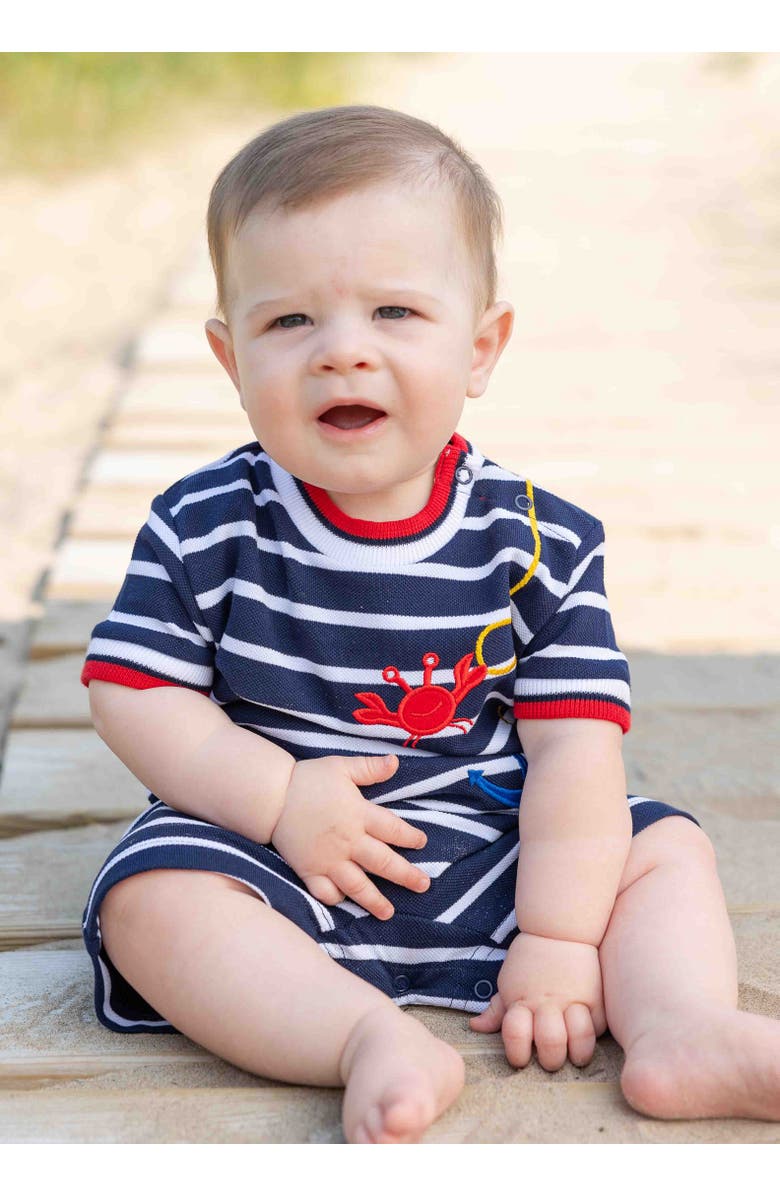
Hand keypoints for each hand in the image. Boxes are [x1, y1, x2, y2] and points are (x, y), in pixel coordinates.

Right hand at [270, 753, 429, 918]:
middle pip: (383, 862)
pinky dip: (337, 899)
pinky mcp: (309, 871)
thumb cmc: (308, 779)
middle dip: (406, 875)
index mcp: (359, 814)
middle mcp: (348, 841)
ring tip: (389, 913)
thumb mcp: (341, 767)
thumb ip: (370, 768)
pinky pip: (326, 892)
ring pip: (357, 885)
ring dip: (375, 900)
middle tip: (423, 885)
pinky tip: (347, 904)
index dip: (411, 837)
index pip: (393, 829)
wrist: (272, 797)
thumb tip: (395, 762)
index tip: (421, 843)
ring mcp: (328, 859)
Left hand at [469, 932, 606, 1069]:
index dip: (517, 1054)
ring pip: (580, 1039)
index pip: (515, 1036)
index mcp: (521, 1001)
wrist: (559, 929)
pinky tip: (586, 1037)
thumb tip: (475, 1027)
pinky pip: (598, 1028)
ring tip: (574, 1056)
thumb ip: (496, 1010)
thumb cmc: (528, 960)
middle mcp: (547, 1003)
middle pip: (550, 1044)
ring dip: (577, 1055)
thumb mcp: (508, 982)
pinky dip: (593, 1037)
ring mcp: (573, 1001)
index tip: (521, 1058)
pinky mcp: (596, 998)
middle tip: (551, 1060)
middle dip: (550, 1061)